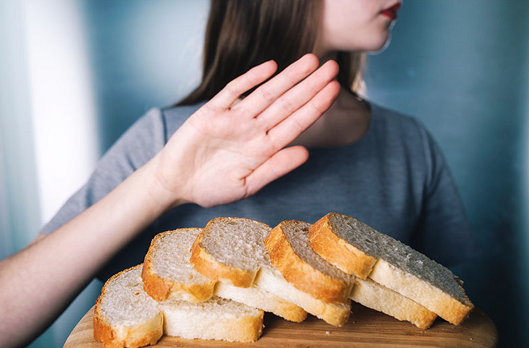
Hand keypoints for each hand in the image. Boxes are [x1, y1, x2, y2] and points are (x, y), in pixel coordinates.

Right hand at [155, 54, 339, 207]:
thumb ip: (275, 169)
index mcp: (264, 148)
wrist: (176, 183)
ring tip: (310, 60)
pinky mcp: (212, 111)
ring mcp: (234, 119)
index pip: (296, 123)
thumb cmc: (211, 188)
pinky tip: (271, 67)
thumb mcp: (246, 185)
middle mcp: (254, 130)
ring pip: (266, 93)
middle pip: (287, 103)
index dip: (316, 107)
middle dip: (310, 85)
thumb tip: (306, 153)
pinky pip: (234, 91)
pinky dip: (251, 78)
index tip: (335, 91)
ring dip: (288, 77)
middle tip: (333, 67)